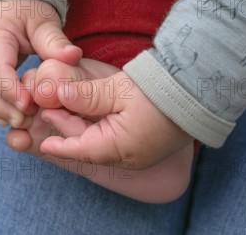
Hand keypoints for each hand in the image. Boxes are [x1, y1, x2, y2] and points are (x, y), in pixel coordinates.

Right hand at [0, 0, 81, 127]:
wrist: (5, 2)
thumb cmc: (25, 10)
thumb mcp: (42, 20)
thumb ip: (54, 40)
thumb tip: (72, 56)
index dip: (10, 90)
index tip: (29, 106)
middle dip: (0, 107)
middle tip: (25, 121)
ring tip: (18, 123)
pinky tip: (8, 118)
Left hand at [15, 59, 193, 168]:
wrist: (200, 90)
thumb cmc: (160, 91)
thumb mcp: (118, 91)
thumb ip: (86, 95)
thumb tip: (56, 95)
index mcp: (121, 148)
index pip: (82, 150)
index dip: (61, 145)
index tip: (44, 143)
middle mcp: (131, 155)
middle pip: (91, 147)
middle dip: (70, 133)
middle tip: (50, 113)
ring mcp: (142, 151)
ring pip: (104, 143)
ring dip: (85, 129)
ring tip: (67, 111)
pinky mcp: (150, 141)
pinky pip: (118, 140)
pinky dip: (101, 128)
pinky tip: (94, 114)